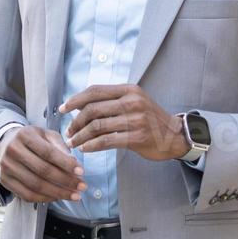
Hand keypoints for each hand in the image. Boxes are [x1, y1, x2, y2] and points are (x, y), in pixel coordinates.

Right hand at [0, 126, 84, 202]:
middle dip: (65, 181)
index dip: (66, 164)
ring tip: (73, 195)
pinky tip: (57, 197)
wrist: (6, 143)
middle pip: (43, 170)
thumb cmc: (32, 139)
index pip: (48, 152)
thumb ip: (61, 147)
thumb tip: (74, 164)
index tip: (81, 172)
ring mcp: (7, 167)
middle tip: (81, 187)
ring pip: (35, 185)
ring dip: (58, 193)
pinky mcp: (4, 180)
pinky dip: (44, 199)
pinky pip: (26, 195)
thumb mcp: (46, 135)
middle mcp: (13, 150)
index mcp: (25, 135)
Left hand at [62, 84, 186, 160]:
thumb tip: (79, 106)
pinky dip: (91, 146)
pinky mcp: (137, 137)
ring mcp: (135, 119)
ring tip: (74, 142)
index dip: (75, 100)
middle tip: (69, 132)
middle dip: (75, 122)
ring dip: (80, 136)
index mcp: (129, 90)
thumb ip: (111, 101)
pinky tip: (85, 149)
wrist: (175, 135)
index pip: (94, 91)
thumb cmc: (149, 119)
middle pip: (93, 109)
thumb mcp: (134, 102)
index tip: (62, 109)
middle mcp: (132, 101)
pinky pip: (106, 141)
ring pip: (97, 126)